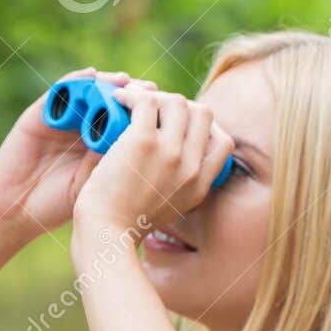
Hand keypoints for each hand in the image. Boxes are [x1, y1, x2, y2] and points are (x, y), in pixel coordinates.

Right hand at [0, 68, 155, 234]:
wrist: (19, 212)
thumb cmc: (63, 203)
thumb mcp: (102, 182)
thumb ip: (123, 161)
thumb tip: (156, 140)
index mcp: (105, 144)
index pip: (133, 120)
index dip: (151, 112)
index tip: (170, 110)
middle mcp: (86, 127)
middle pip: (116, 100)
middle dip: (136, 93)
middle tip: (151, 91)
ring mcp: (63, 119)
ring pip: (91, 90)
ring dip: (109, 82)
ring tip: (124, 81)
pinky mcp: (39, 115)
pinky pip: (59, 91)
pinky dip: (75, 80)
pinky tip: (90, 76)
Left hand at [71, 86, 233, 235]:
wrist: (106, 234)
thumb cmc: (126, 224)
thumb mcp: (169, 208)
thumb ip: (180, 185)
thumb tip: (178, 161)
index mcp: (200, 185)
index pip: (224, 142)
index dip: (204, 128)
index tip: (180, 127)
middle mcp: (191, 167)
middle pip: (204, 114)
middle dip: (180, 105)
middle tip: (154, 110)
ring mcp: (170, 153)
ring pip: (178, 101)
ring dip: (156, 96)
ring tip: (133, 103)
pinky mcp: (143, 142)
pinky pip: (147, 101)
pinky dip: (132, 95)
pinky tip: (119, 100)